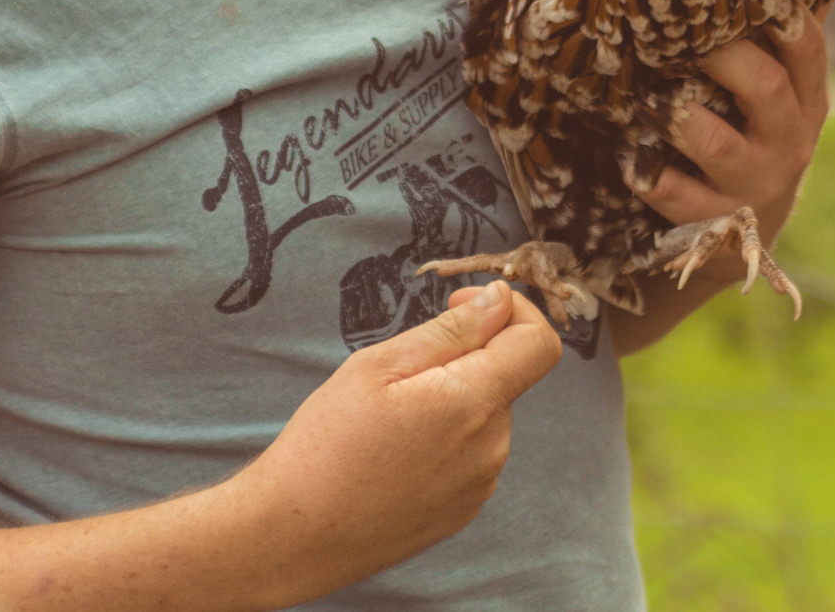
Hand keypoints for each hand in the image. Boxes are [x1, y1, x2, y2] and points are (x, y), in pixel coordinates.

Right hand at [228, 282, 562, 600]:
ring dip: (451, 400)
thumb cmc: (326, 445)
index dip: (510, 309)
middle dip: (463, 359)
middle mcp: (491, 448)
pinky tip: (392, 454)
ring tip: (387, 420)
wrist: (295, 536)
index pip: (539, 343)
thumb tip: (501, 299)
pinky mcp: (462, 510)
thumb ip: (452, 330)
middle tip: (398, 373)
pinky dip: (443, 439)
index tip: (460, 305)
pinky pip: (469, 455)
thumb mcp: (379, 366)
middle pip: (504, 377)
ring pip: (483, 416)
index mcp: (475, 403)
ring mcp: (479, 485)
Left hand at [642, 18, 828, 237]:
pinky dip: (650, 176)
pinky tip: (630, 158)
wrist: (745, 238)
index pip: (809, 50)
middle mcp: (789, 141)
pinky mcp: (718, 220)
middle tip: (683, 35)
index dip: (785, 14)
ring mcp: (755, 183)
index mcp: (807, 103)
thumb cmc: (752, 140)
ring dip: (676, 114)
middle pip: (767, 86)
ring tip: (646, 95)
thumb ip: (768, 46)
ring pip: (716, 142)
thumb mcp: (778, 101)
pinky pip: (678, 196)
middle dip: (723, 55)